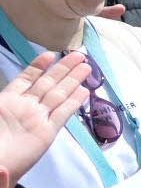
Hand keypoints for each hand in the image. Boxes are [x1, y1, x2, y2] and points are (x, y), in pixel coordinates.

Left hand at [0, 50, 92, 174]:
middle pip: (47, 84)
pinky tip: (84, 92)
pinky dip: (73, 103)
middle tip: (79, 56)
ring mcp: (38, 119)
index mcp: (8, 101)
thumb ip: (2, 102)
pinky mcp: (48, 133)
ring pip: (58, 95)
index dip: (37, 67)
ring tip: (86, 67)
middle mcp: (25, 107)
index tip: (49, 54)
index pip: (26, 80)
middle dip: (63, 69)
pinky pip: (62, 114)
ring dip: (72, 80)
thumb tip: (20, 88)